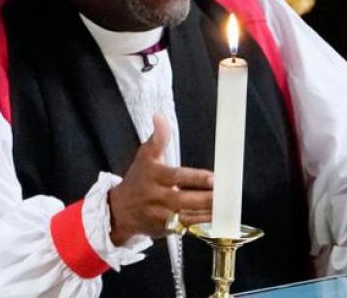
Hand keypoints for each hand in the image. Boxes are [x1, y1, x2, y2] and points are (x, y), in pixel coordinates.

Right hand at [108, 114, 213, 244]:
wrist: (119, 211)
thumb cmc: (137, 180)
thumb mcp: (144, 157)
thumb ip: (158, 138)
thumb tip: (160, 117)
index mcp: (153, 177)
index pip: (176, 177)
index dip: (195, 178)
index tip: (213, 178)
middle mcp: (156, 197)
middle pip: (183, 200)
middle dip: (206, 198)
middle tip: (226, 194)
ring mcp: (161, 216)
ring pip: (187, 217)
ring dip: (208, 213)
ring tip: (226, 207)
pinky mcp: (166, 230)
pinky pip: (187, 228)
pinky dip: (202, 225)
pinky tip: (217, 219)